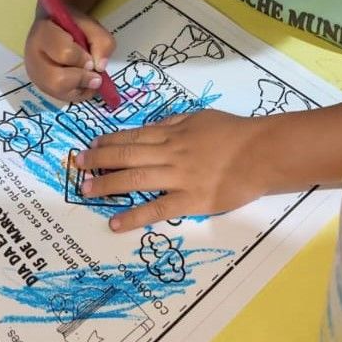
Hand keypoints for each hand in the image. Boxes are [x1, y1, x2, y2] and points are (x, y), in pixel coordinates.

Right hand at [24, 8, 114, 102]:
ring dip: (80, 87)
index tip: (90, 56)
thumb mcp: (89, 24)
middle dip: (81, 79)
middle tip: (94, 73)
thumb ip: (100, 40)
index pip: (64, 53)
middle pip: (56, 80)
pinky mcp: (41, 85)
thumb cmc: (71, 24)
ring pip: (58, 91)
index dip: (82, 59)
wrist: (54, 25)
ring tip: (89, 77)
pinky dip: (77, 93)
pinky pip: (61, 97)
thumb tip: (100, 67)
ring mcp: (35, 74)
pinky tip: (83, 83)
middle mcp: (33, 56)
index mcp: (43, 32)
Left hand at [75, 110, 271, 230]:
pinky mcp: (191, 200)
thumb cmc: (235, 132)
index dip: (109, 141)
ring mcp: (179, 177)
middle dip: (99, 160)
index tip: (92, 146)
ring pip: (136, 180)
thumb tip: (152, 127)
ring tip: (87, 190)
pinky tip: (115, 223)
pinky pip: (157, 209)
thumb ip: (175, 122)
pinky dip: (134, 216)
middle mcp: (170, 153)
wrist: (263, 152)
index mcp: (173, 132)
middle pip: (127, 155)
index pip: (133, 136)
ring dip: (108, 184)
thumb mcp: (201, 118)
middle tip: (78, 165)